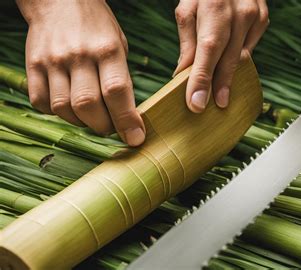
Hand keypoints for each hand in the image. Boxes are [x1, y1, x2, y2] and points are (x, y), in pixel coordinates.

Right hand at [16, 0, 144, 145]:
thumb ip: (121, 78)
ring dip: (80, 122)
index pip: (117, 91)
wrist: (60, 0)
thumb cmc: (97, 28)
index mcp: (107, 49)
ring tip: (91, 116)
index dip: (126, 120)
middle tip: (111, 128)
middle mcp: (78, 55)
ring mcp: (53, 60)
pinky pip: (41, 102)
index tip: (135, 138)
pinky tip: (69, 106)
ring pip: (63, 108)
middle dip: (104, 126)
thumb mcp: (119, 45)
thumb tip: (128, 117)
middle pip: (88, 105)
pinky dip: (56, 112)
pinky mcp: (33, 65)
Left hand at [173, 0, 268, 112]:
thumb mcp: (187, 8)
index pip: (207, 51)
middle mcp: (239, 13)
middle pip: (229, 59)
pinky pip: (250, 48)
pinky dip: (239, 58)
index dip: (202, 79)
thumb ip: (187, 42)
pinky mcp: (263, 19)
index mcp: (214, 9)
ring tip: (221, 95)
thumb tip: (182, 75)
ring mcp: (255, 16)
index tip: (196, 103)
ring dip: (230, 76)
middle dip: (220, 86)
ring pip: (242, 56)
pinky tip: (229, 65)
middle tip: (215, 108)